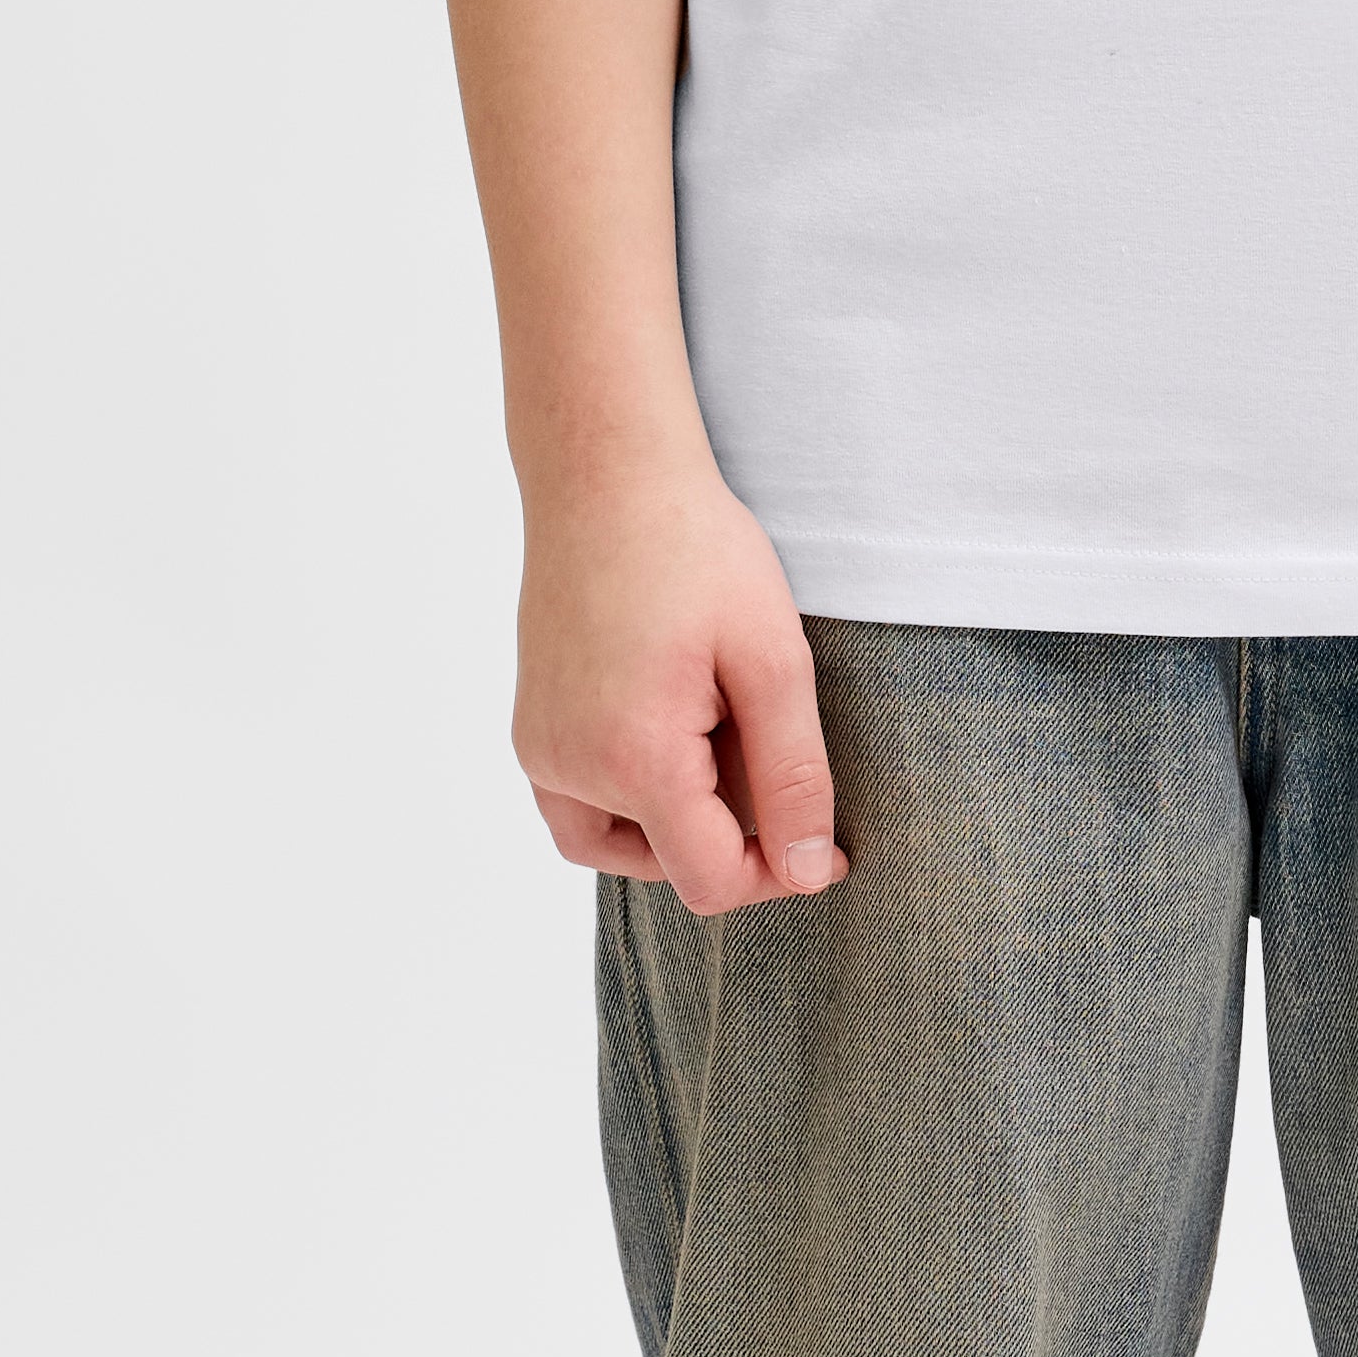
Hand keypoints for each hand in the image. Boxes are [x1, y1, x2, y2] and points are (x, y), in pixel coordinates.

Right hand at [513, 446, 841, 912]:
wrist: (607, 476)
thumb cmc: (696, 552)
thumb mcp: (774, 661)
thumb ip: (794, 776)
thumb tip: (808, 871)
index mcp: (635, 759)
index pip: (711, 880)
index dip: (780, 872)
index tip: (826, 842)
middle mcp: (569, 769)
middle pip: (671, 862)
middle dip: (731, 830)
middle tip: (760, 734)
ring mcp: (540, 751)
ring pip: (621, 846)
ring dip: (680, 824)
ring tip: (719, 740)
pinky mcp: (531, 730)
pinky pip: (580, 811)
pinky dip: (632, 804)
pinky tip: (673, 742)